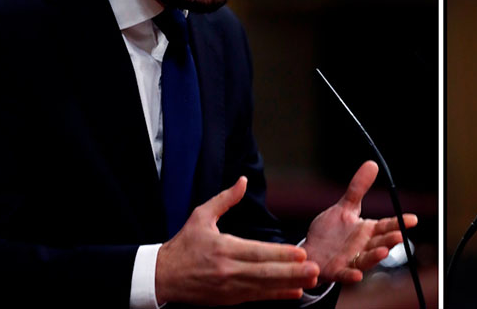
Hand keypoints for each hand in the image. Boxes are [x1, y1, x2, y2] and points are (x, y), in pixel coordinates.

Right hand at [155, 176, 319, 305]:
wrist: (161, 276)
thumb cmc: (183, 244)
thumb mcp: (201, 216)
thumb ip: (225, 199)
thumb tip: (242, 180)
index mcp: (223, 248)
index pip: (257, 252)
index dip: (280, 254)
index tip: (301, 252)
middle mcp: (227, 270)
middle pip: (264, 272)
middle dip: (292, 272)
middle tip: (314, 269)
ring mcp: (228, 287)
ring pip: (263, 287)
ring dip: (289, 285)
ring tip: (311, 282)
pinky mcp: (228, 299)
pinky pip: (256, 298)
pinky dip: (275, 296)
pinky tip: (294, 293)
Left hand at [301, 160, 418, 283]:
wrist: (310, 253)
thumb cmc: (330, 232)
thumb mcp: (344, 207)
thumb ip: (358, 189)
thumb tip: (372, 164)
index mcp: (367, 231)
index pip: (386, 225)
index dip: (400, 222)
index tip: (413, 219)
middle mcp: (363, 247)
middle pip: (380, 242)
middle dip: (390, 239)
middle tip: (399, 235)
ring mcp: (352, 260)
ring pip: (367, 259)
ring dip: (376, 256)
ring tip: (384, 251)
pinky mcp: (337, 272)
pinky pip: (346, 275)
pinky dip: (352, 276)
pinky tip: (357, 275)